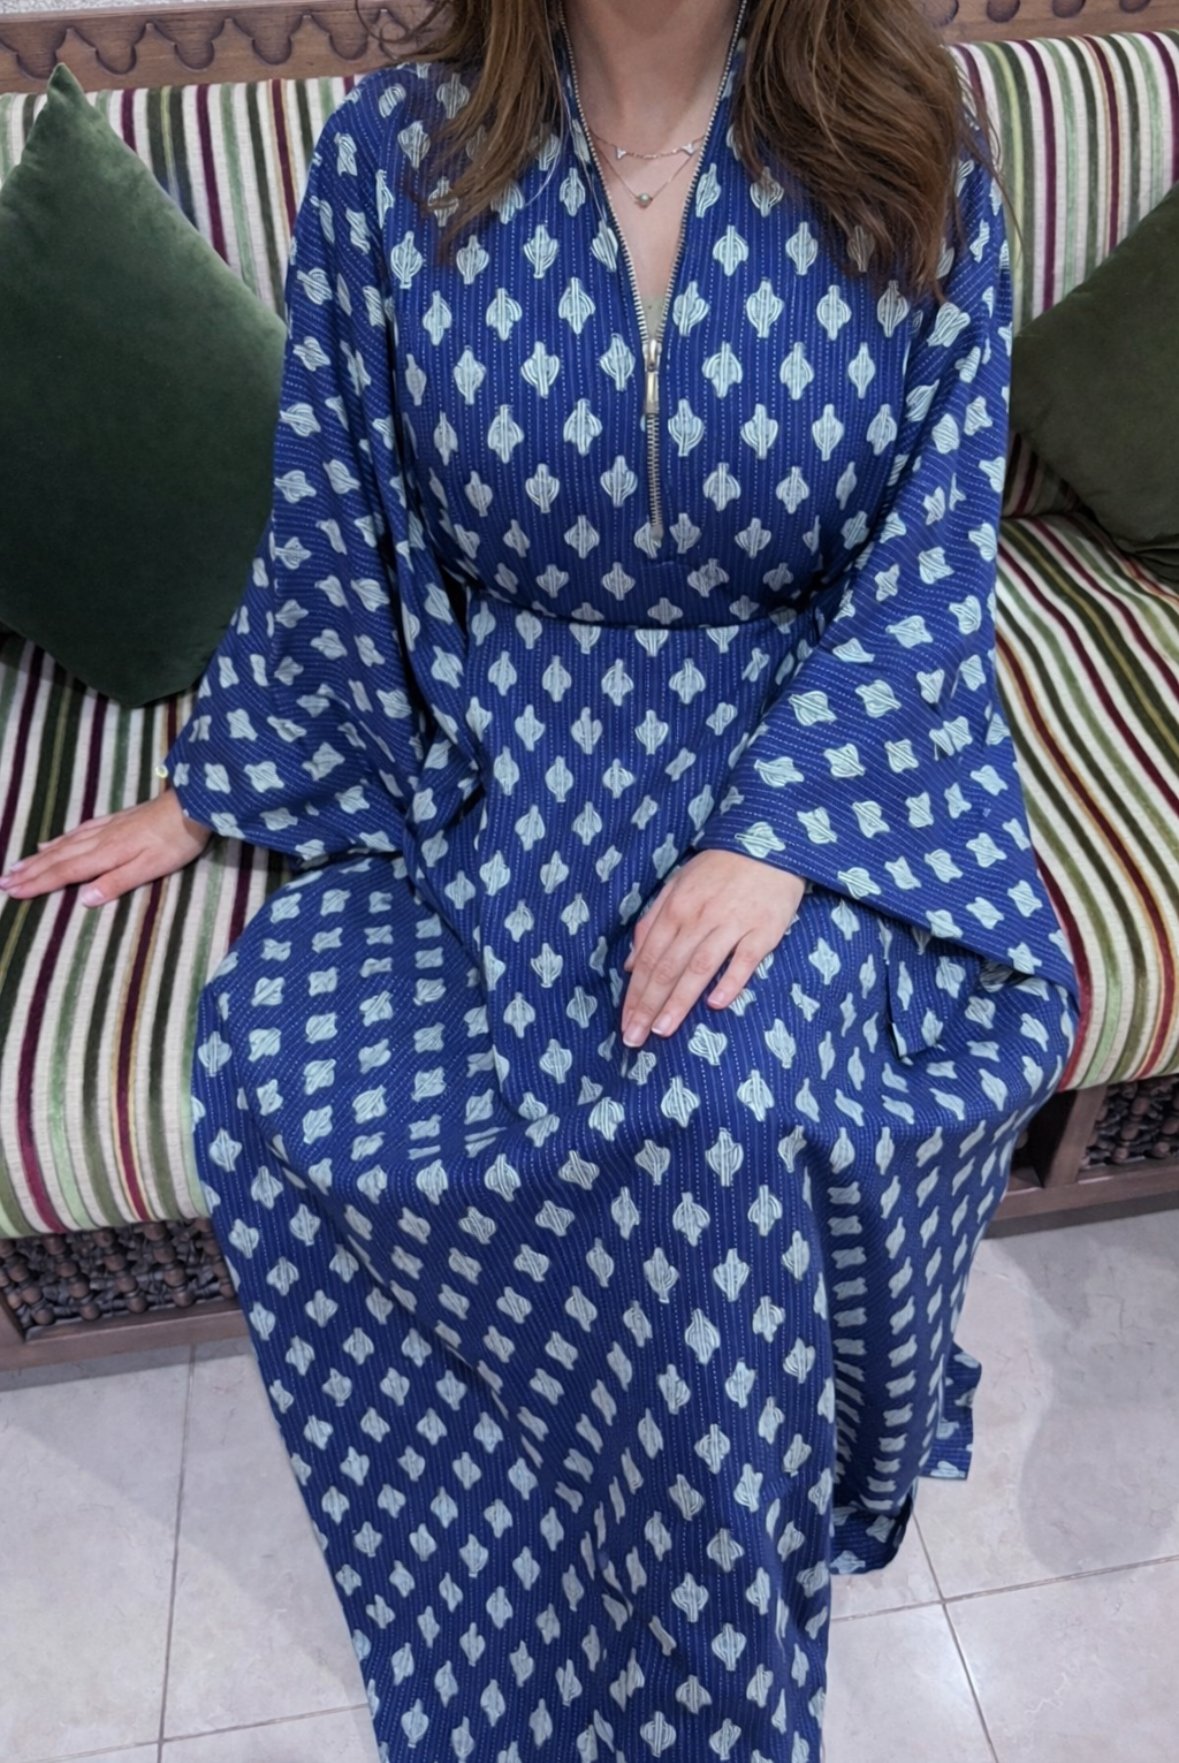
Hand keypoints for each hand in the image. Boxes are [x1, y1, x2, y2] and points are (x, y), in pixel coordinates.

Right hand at [0, 787, 210, 906]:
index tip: (13, 892)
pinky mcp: (115, 820)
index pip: (65, 873)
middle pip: (57, 859)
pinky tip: (50, 842)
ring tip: (16, 865)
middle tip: (4, 882)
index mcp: (106, 854)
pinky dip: (60, 839)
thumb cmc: (177, 842)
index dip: (38, 884)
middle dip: (29, 872)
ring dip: (38, 857)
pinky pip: (78, 831)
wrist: (193, 805)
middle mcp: (99, 840)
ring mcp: (106, 828)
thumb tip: (83, 899)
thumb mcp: (150, 868)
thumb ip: (117, 883)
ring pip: (64, 845)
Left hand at [621, 849, 804, 1047]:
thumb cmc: (719, 869)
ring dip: (679, 1001)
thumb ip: (652, 922)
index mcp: (675, 908)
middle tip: (634, 1038)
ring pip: (699, 968)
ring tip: (662, 1031)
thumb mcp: (677, 885)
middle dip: (648, 1005)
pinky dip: (730, 982)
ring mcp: (732, 924)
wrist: (769, 843)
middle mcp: (699, 918)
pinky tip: (716, 1004)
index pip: (649, 958)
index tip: (625, 1023)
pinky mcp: (764, 930)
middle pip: (668, 968)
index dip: (635, 993)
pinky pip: (744, 960)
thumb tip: (631, 963)